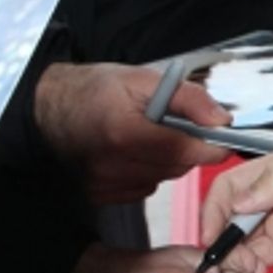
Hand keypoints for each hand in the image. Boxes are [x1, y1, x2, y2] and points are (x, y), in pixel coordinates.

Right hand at [34, 62, 229, 203]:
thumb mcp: (143, 78)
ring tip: (151, 134)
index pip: (187, 150)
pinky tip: (135, 151)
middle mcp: (114, 165)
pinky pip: (145, 187)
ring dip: (169, 159)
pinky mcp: (101, 195)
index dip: (211, 144)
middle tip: (178, 125)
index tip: (220, 135)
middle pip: (179, 166)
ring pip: (164, 177)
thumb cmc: (96, 89)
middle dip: (188, 147)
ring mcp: (106, 183)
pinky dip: (149, 171)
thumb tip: (222, 120)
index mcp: (126, 132)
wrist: (50, 109)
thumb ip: (187, 97)